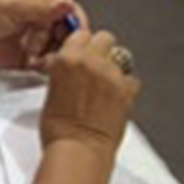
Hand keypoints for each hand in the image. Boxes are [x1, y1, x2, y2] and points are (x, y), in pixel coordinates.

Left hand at [0, 0, 86, 71]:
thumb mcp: (9, 8)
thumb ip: (39, 7)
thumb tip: (66, 3)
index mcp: (38, 5)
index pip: (69, 11)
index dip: (76, 22)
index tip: (77, 34)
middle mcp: (39, 23)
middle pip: (68, 34)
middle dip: (65, 43)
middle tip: (55, 48)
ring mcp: (35, 43)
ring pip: (60, 51)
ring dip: (54, 56)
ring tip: (38, 56)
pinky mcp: (30, 61)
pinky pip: (48, 67)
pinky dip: (45, 68)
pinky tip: (34, 65)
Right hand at [38, 28, 139, 153]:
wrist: (78, 150)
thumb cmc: (60, 130)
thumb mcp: (51, 91)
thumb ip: (64, 71)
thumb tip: (72, 69)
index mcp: (67, 58)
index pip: (80, 33)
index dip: (83, 44)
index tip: (84, 53)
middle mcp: (90, 61)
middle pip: (104, 37)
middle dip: (101, 50)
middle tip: (96, 66)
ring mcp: (111, 74)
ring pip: (120, 57)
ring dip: (114, 68)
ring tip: (106, 88)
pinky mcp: (127, 89)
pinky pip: (132, 79)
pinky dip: (126, 87)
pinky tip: (116, 100)